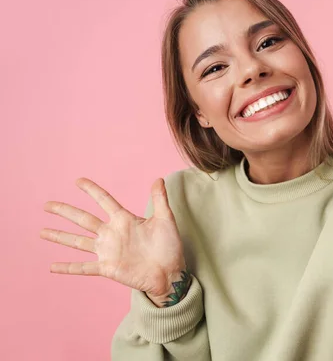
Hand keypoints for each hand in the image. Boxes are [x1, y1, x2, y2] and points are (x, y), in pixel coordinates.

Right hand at [41, 178, 188, 306]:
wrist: (171, 273)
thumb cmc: (169, 246)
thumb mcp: (166, 220)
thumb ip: (160, 200)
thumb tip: (159, 179)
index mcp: (125, 219)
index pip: (104, 201)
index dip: (92, 190)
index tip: (78, 181)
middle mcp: (112, 233)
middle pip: (83, 219)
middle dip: (65, 211)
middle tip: (47, 205)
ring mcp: (108, 251)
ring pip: (78, 241)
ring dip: (60, 236)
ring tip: (42, 232)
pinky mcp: (108, 268)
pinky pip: (84, 267)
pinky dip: (68, 267)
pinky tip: (52, 266)